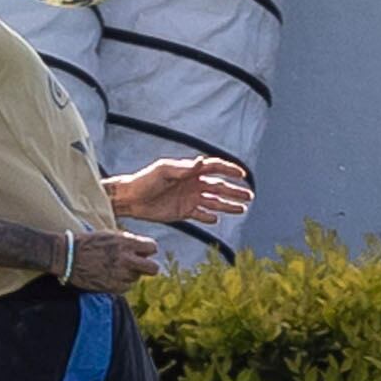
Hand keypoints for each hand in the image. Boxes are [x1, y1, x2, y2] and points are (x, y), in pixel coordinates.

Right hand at [69, 229, 162, 291]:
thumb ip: (129, 241)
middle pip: (153, 268)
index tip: (142, 251)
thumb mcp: (110, 235)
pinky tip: (110, 276)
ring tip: (115, 268)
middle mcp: (126, 259)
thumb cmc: (88, 243)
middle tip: (139, 264)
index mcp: (125, 243)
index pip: (152, 248)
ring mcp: (120, 275)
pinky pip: (127, 287)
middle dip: (148, 266)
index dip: (148, 249)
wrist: (68, 257)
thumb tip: (144, 248)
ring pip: (137, 278)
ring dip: (131, 274)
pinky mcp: (113, 287)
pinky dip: (122, 283)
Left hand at [111, 157, 253, 224]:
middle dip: (235, 191)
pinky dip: (209, 217)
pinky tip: (217, 219)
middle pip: (219, 187)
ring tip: (243, 209)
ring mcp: (189, 199)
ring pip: (214, 202)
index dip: (229, 170)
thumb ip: (183, 168)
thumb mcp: (163, 171)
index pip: (214, 168)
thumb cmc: (145, 180)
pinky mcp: (184, 212)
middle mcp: (193, 184)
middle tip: (250, 196)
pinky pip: (201, 215)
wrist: (130, 199)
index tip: (242, 175)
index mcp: (190, 172)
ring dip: (228, 205)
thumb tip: (200, 161)